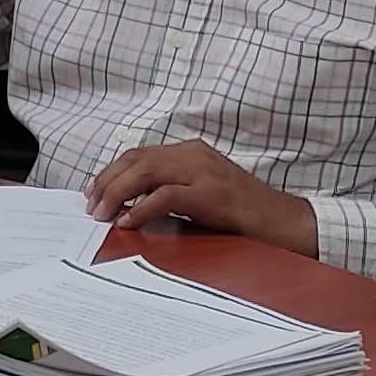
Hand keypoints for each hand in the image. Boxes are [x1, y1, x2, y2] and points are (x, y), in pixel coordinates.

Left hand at [84, 139, 314, 253]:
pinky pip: (166, 195)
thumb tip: (130, 207)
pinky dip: (141, 207)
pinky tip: (128, 221)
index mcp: (191, 152)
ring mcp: (204, 172)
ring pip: (146, 171)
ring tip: (102, 213)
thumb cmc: (242, 214)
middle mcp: (195, 155)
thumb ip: (171, 193)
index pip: (140, 155)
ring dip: (117, 192)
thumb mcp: (201, 196)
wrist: (284, 222)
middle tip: (91, 207)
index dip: (112, 173)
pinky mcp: (211, 194)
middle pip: (137, 159)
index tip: (94, 194)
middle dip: (108, 181)